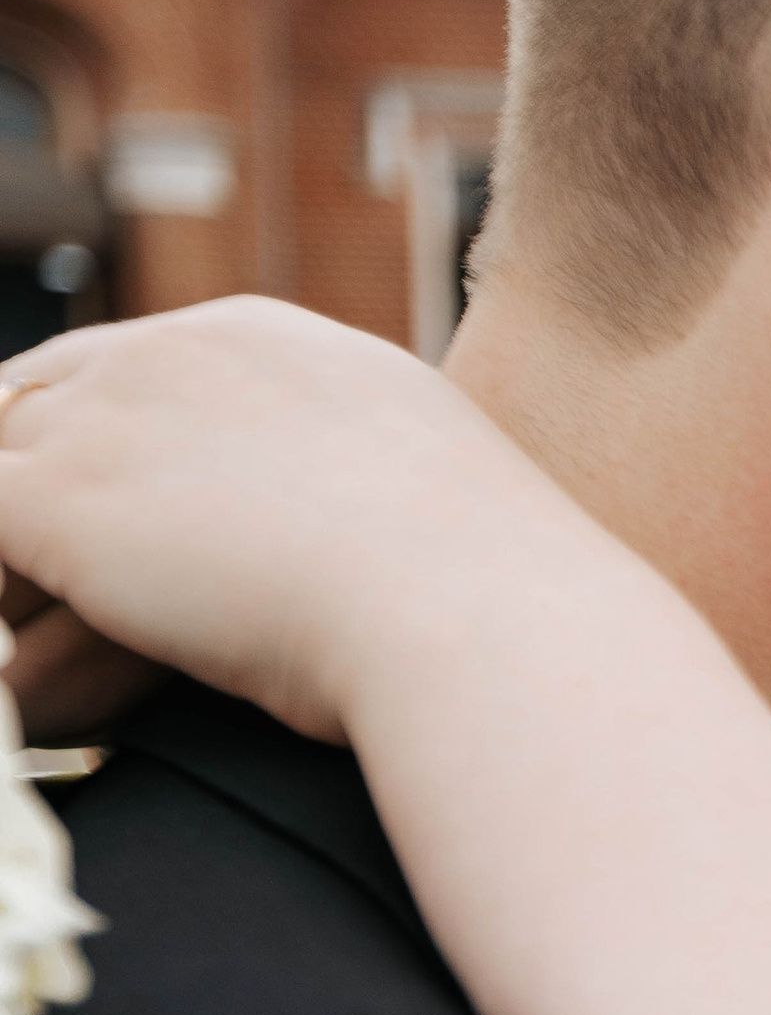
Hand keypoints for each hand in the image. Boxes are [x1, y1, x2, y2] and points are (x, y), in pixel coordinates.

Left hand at [0, 305, 593, 744]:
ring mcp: (101, 424)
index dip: (97, 441)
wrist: (465, 605)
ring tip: (41, 646)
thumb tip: (356, 520)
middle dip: (35, 486)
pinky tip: (30, 674)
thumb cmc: (480, 578)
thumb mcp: (423, 475)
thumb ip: (359, 467)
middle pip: (33, 401)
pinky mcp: (55, 505)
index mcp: (257, 340)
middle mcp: (165, 356)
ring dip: (19, 565)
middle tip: (46, 587)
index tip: (106, 517)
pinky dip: (6, 604)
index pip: (120, 368)